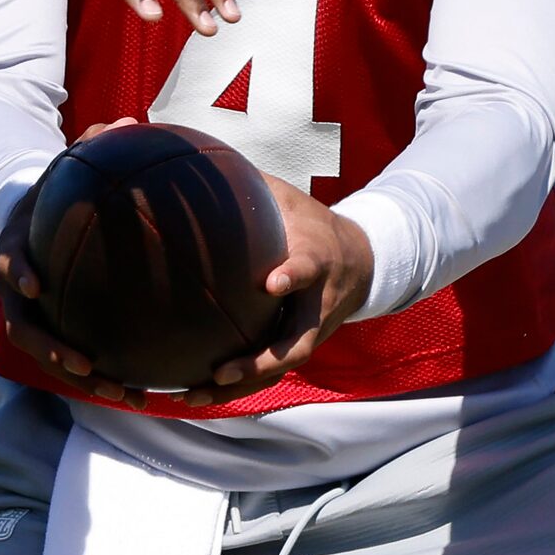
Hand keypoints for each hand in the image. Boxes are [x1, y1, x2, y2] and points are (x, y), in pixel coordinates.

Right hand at [0, 120, 140, 405]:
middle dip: (53, 350)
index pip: (10, 260)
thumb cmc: (57, 194)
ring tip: (124, 394)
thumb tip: (126, 120)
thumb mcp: (68, 168)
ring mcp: (34, 317)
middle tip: (83, 363)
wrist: (31, 223)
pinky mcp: (57, 334)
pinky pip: (79, 363)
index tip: (36, 286)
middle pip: (24, 328)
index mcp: (18, 248)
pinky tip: (146, 394)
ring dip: (84, 379)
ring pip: (51, 357)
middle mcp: (19, 290)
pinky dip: (107, 380)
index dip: (19, 273)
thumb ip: (92, 149)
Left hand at [174, 177, 373, 406]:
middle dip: (259, 361)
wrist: (364, 260)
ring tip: (190, 396)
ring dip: (238, 386)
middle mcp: (317, 305)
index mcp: (317, 260)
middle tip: (220, 370)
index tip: (273, 282)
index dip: (294, 276)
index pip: (308, 268)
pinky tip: (189, 394)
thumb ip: (253, 187)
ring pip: (279, 368)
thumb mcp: (291, 199)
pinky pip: (268, 372)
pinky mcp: (299, 346)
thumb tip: (201, 158)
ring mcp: (311, 332)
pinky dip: (233, 388)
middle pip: (296, 344)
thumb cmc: (313, 224)